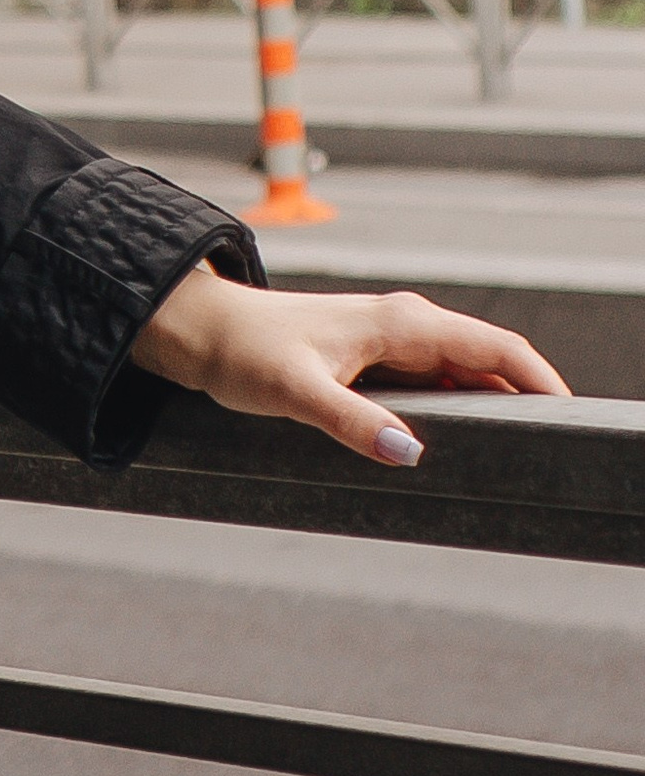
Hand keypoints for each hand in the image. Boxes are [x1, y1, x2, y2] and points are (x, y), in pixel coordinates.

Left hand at [133, 268, 568, 464]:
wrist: (202, 331)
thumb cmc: (243, 351)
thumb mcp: (295, 392)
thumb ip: (350, 421)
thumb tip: (408, 452)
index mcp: (401, 322)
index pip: (497, 345)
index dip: (542, 379)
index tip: (573, 417)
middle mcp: (405, 325)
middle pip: (492, 360)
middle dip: (530, 397)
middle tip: (556, 449)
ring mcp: (392, 341)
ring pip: (466, 372)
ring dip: (498, 403)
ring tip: (525, 453)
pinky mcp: (376, 360)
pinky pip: (438, 382)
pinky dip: (464, 407)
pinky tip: (468, 443)